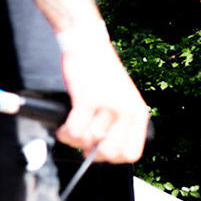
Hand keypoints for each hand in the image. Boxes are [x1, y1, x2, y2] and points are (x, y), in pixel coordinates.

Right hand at [58, 36, 148, 163]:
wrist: (87, 42)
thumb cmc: (99, 70)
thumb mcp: (121, 97)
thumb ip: (118, 121)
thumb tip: (101, 146)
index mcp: (138, 114)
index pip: (131, 154)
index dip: (112, 158)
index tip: (98, 150)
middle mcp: (127, 112)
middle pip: (110, 153)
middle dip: (92, 152)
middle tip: (82, 143)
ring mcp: (108, 106)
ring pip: (89, 142)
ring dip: (74, 141)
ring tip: (69, 130)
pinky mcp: (87, 99)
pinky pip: (75, 130)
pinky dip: (65, 133)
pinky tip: (62, 127)